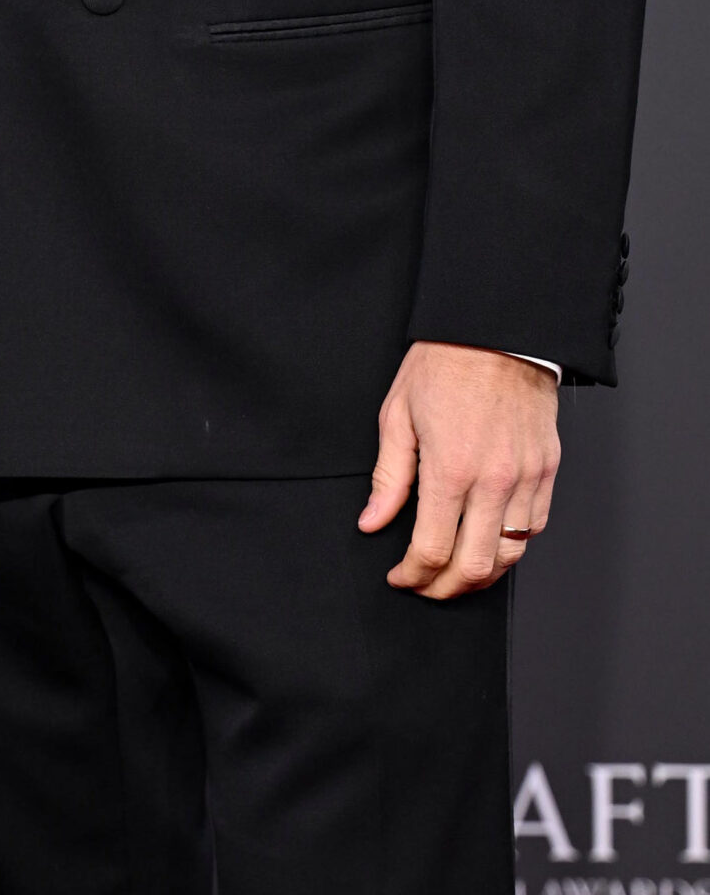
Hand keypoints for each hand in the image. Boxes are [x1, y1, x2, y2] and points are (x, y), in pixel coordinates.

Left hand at [359, 341, 559, 596]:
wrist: (497, 329)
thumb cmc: (443, 364)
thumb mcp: (398, 414)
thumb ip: (388, 477)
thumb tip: (371, 523)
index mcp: (451, 468)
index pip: (432, 549)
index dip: (413, 574)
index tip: (400, 577)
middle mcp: (494, 481)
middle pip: (474, 566)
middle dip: (445, 589)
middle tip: (425, 586)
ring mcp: (527, 477)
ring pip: (511, 555)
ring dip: (481, 575)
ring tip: (456, 574)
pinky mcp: (547, 469)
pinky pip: (534, 527)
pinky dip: (512, 546)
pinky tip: (490, 541)